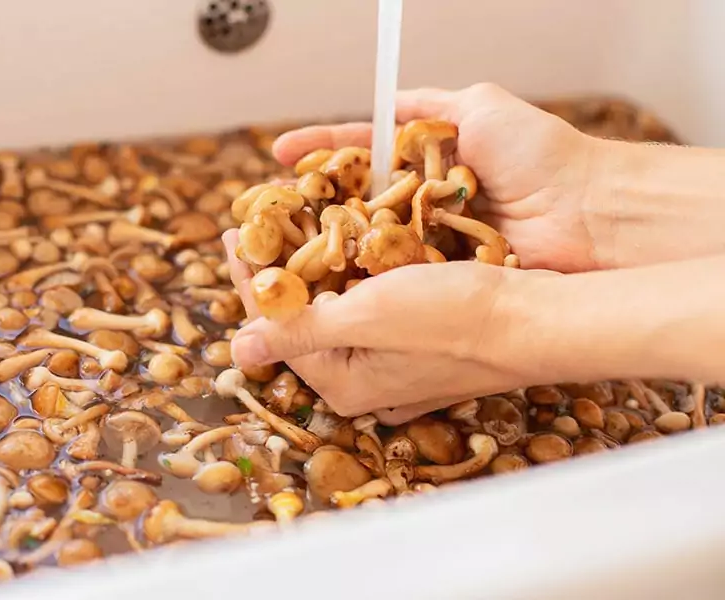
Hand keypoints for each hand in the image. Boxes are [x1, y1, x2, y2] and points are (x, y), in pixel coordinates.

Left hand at [224, 231, 559, 423]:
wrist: (533, 318)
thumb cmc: (451, 319)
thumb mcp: (366, 320)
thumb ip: (298, 332)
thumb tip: (238, 351)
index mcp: (341, 382)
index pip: (274, 327)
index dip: (249, 278)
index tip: (233, 233)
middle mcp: (362, 376)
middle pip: (302, 315)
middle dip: (278, 268)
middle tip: (258, 222)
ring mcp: (390, 357)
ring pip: (334, 303)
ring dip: (311, 262)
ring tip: (291, 220)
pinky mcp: (414, 335)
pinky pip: (367, 298)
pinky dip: (350, 266)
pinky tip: (342, 236)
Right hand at [273, 83, 601, 272]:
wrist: (586, 212)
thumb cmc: (540, 154)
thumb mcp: (479, 104)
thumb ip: (429, 104)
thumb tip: (388, 95)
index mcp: (428, 161)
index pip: (360, 151)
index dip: (320, 152)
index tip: (277, 154)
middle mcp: (423, 202)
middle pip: (356, 200)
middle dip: (313, 202)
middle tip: (269, 207)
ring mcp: (429, 241)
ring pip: (369, 241)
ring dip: (330, 243)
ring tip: (283, 244)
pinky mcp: (441, 277)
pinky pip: (396, 274)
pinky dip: (366, 276)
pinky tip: (330, 276)